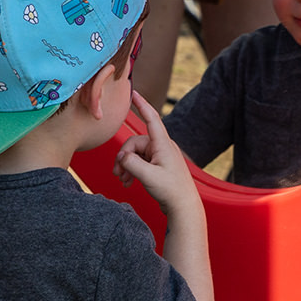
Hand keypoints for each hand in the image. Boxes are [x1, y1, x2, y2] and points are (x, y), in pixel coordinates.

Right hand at [113, 91, 197, 214]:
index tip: (134, 92)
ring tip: (122, 180)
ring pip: (135, 154)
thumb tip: (122, 157)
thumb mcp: (148, 177)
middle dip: (123, 157)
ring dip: (126, 166)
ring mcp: (160, 156)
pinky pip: (140, 162)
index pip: (152, 118)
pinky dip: (132, 171)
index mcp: (163, 145)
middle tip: (117, 173)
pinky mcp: (158, 166)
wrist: (184, 208)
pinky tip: (128, 182)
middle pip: (135, 143)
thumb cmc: (171, 191)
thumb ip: (131, 164)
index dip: (142, 104)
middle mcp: (162, 147)